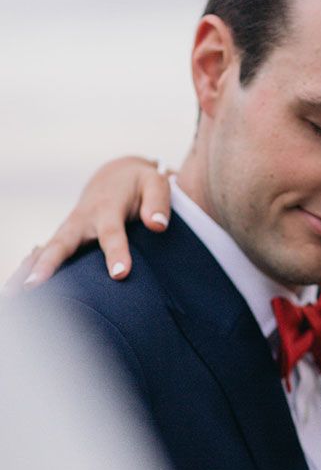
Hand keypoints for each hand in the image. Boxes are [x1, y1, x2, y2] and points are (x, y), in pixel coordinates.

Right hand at [7, 156, 171, 292]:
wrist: (117, 175)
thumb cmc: (139, 183)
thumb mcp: (154, 183)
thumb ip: (158, 202)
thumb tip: (157, 225)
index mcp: (107, 207)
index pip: (111, 232)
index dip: (115, 252)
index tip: (120, 274)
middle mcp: (82, 219)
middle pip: (63, 243)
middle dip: (48, 264)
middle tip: (33, 284)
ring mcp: (70, 229)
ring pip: (46, 250)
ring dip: (28, 270)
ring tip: (12, 293)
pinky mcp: (65, 238)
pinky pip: (45, 254)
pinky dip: (30, 269)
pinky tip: (17, 289)